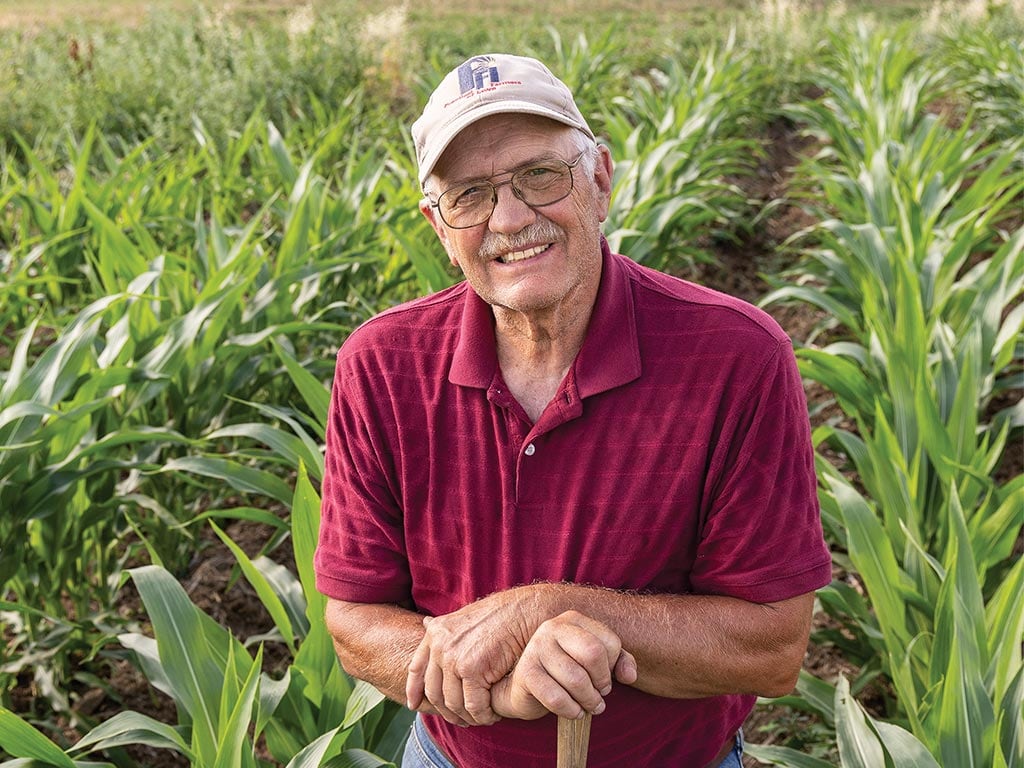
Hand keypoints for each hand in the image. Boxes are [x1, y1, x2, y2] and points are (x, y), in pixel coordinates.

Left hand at [405, 588, 540, 725]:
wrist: (525, 610)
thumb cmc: (502, 614)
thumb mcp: (464, 618)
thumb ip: (446, 629)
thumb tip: (424, 624)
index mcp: (436, 632)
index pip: (416, 668)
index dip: (414, 691)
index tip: (415, 705)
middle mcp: (440, 645)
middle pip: (434, 693)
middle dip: (448, 711)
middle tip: (463, 719)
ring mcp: (454, 657)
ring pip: (454, 703)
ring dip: (468, 716)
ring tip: (481, 717)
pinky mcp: (473, 669)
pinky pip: (474, 705)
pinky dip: (483, 715)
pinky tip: (491, 715)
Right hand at [491, 610, 637, 720]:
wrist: (527, 686)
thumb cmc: (567, 671)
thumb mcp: (597, 662)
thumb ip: (620, 662)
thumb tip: (630, 676)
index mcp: (574, 620)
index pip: (609, 643)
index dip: (613, 667)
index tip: (604, 679)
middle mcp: (553, 627)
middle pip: (593, 654)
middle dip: (601, 682)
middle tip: (600, 694)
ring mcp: (537, 648)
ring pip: (576, 679)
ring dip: (588, 701)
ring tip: (588, 705)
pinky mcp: (526, 673)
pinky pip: (556, 697)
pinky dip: (571, 710)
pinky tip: (574, 711)